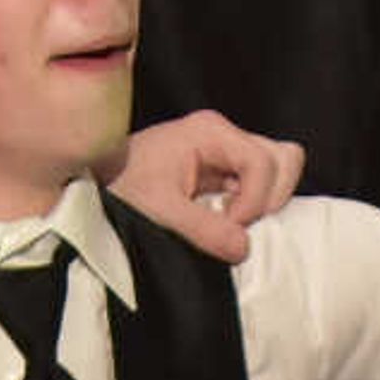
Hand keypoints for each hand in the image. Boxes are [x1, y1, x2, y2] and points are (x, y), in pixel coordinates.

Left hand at [103, 109, 308, 264]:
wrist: (97, 182)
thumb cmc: (121, 186)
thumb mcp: (158, 209)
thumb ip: (202, 228)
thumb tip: (244, 248)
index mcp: (210, 131)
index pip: (262, 162)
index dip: (255, 200)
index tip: (229, 226)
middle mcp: (224, 135)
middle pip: (282, 159)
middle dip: (268, 198)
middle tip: (234, 222)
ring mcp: (228, 151)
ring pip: (278, 169)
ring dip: (265, 201)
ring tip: (231, 220)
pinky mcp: (226, 170)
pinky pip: (261, 184)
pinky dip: (254, 205)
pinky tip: (226, 218)